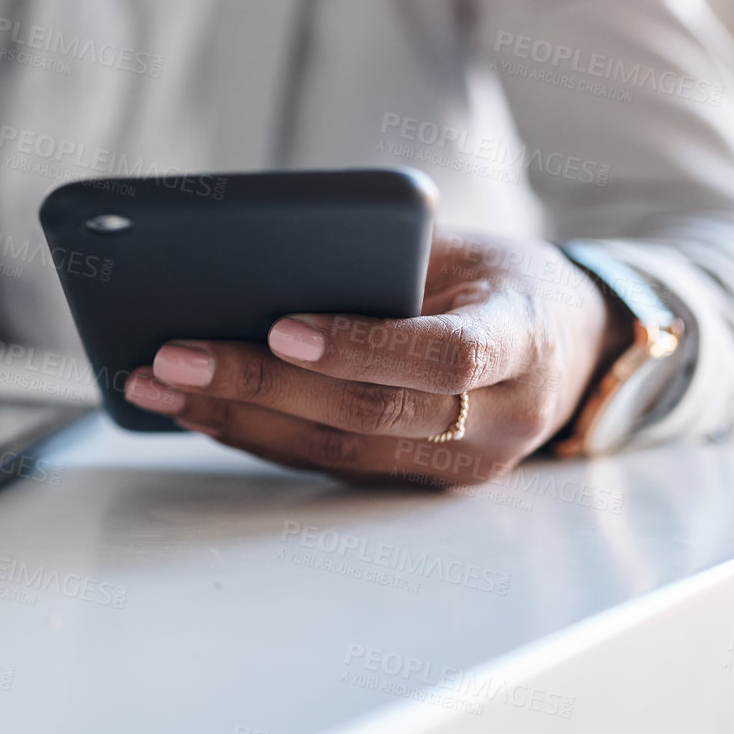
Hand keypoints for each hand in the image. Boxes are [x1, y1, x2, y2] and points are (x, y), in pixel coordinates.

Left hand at [122, 232, 632, 485]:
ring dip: (237, 421)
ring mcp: (462, 465)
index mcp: (524, 340)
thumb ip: (388, 254)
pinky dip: (256, 437)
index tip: (280, 327)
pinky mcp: (420, 485)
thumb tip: (258, 253)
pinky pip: (329, 466)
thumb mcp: (466, 248)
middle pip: (368, 415)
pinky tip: (193, 409)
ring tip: (158, 386)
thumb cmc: (501, 281)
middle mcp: (501, 419)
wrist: (575, 348)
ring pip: (338, 453)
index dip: (361, 347)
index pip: (443, 356)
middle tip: (173, 356)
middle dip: (259, 387)